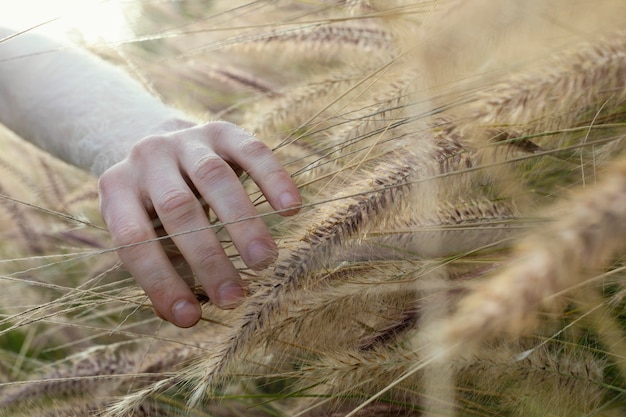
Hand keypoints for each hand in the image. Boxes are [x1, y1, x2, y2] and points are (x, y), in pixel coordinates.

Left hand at [98, 121, 300, 326]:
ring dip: (243, 223)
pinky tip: (290, 209)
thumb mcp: (143, 231)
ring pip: (214, 178)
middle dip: (208, 257)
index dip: (159, 281)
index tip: (189, 318)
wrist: (157, 142)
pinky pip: (252, 151)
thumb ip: (159, 268)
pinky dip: (273, 179)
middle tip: (236, 297)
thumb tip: (183, 316)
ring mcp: (185, 139)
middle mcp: (146, 157)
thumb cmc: (152, 206)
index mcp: (117, 189)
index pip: (133, 240)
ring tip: (265, 262)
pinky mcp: (221, 130)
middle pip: (178, 209)